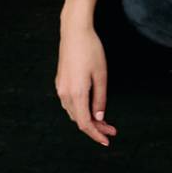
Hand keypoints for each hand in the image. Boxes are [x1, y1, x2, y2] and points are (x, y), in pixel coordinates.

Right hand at [56, 25, 117, 144]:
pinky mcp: (60, 82)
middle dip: (95, 127)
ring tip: (104, 121)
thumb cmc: (91, 50)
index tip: (107, 140)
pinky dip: (80, 110)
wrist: (74, 32)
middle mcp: (65, 93)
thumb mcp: (101, 75)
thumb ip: (100, 99)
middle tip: (111, 130)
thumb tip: (99, 117)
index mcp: (76, 93)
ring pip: (73, 113)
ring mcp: (60, 88)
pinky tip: (90, 109)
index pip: (85, 123)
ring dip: (88, 119)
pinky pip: (69, 104)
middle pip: (79, 120)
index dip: (96, 134)